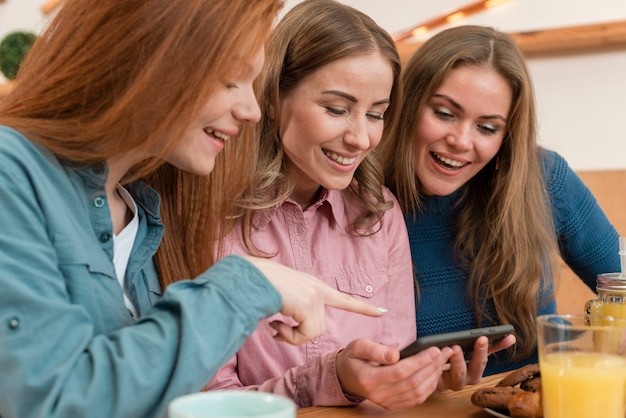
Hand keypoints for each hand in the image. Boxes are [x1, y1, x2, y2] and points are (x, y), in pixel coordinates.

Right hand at [244, 257, 384, 344]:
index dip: (362, 308)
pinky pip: (304, 335)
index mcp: (313, 286)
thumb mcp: (281, 296)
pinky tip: (275, 324)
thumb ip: (290, 309)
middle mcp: (317, 289)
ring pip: (312, 333)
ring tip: (274, 325)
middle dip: (297, 336)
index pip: (343, 299)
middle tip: (277, 330)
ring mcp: (314, 296)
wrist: (250, 276)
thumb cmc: (258, 284)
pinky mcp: (307, 305)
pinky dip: (288, 336)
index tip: (382, 312)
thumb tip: (282, 330)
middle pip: (318, 328)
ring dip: (291, 336)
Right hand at [335, 339, 452, 409]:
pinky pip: (416, 400)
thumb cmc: (353, 358)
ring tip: (442, 361)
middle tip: (443, 352)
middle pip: (412, 383)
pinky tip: (434, 374)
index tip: (434, 349)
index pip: (400, 371)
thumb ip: (375, 349)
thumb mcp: (358, 346)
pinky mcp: (393, 405)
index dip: (420, 361)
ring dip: (434, 377)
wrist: (345, 376)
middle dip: (432, 366)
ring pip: (417, 393)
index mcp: (369, 378)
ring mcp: (386, 402)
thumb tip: (395, 354)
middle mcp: (378, 394)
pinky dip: (429, 387)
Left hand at [438, 334, 516, 390]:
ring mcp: (452, 382)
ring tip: (454, 347)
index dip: (483, 350)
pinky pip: (440, 374)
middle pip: (473, 369)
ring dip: (458, 361)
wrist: (438, 378)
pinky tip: (438, 351)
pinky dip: (440, 363)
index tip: (483, 338)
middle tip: (474, 340)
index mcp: (475, 372)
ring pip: (458, 374)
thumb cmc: (458, 363)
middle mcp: (466, 379)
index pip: (482, 361)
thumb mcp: (473, 354)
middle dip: (475, 355)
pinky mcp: (438, 382)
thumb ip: (492, 346)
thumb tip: (511, 337)